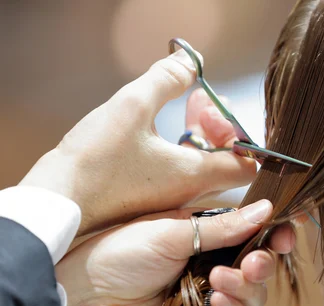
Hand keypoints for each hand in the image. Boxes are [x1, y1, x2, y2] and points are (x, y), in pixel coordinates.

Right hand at [19, 49, 256, 234]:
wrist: (57, 206)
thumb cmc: (93, 164)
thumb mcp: (131, 107)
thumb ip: (166, 79)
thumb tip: (189, 62)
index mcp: (196, 177)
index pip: (247, 165)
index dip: (240, 135)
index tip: (212, 112)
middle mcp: (189, 193)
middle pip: (226, 160)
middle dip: (220, 125)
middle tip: (200, 101)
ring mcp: (170, 197)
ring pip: (202, 163)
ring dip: (200, 132)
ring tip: (190, 102)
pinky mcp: (151, 196)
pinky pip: (179, 169)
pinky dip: (181, 145)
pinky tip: (163, 124)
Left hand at [37, 200, 294, 305]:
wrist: (84, 303)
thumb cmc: (115, 257)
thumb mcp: (173, 231)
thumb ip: (223, 227)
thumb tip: (266, 208)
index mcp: (204, 234)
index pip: (252, 232)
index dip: (274, 233)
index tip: (287, 231)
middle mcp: (210, 263)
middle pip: (260, 266)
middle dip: (262, 263)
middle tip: (252, 262)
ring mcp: (207, 295)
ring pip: (254, 296)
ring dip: (246, 288)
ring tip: (218, 281)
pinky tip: (216, 302)